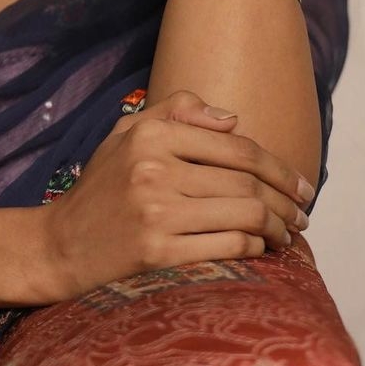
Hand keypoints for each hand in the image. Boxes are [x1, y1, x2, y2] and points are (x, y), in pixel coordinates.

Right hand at [37, 91, 312, 302]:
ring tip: (289, 234)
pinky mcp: (159, 253)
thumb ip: (176, 111)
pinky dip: (255, 248)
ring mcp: (156, 213)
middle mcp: (153, 170)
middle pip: (246, 182)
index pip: (235, 147)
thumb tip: (233, 119)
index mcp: (149, 136)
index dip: (279, 167)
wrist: (60, 245)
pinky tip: (260, 249)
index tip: (302, 185)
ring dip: (279, 227)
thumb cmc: (101, 188)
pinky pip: (228, 247)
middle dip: (287, 201)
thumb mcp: (126, 134)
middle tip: (304, 215)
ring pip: (244, 215)